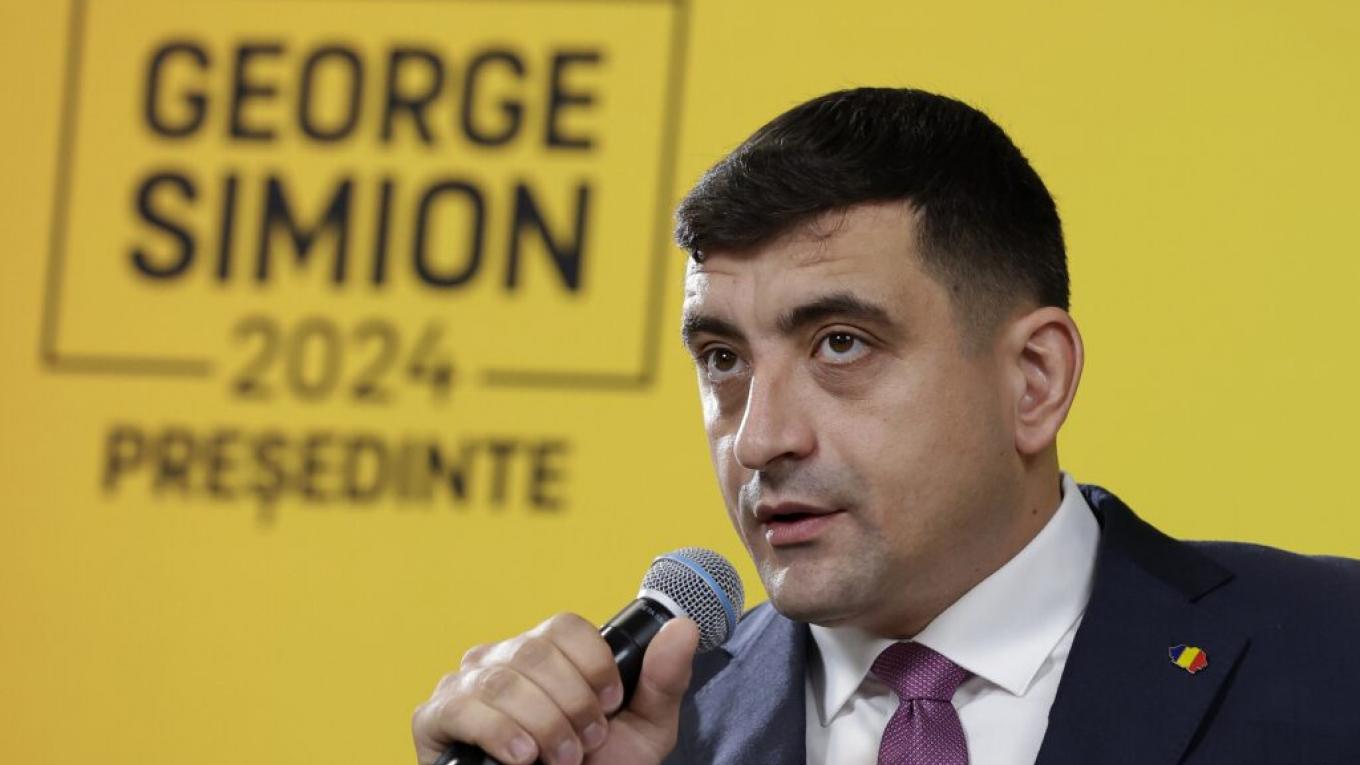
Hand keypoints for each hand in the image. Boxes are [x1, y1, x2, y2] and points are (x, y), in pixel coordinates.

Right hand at [412, 613, 699, 764]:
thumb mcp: (641, 732)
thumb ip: (662, 681)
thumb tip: (684, 628)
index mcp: (548, 653)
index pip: (564, 626)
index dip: (592, 665)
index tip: (610, 705)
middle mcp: (503, 658)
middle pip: (534, 650)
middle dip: (570, 703)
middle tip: (585, 744)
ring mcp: (466, 684)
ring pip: (502, 679)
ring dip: (542, 723)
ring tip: (559, 759)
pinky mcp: (435, 717)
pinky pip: (460, 707)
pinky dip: (498, 731)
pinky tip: (521, 757)